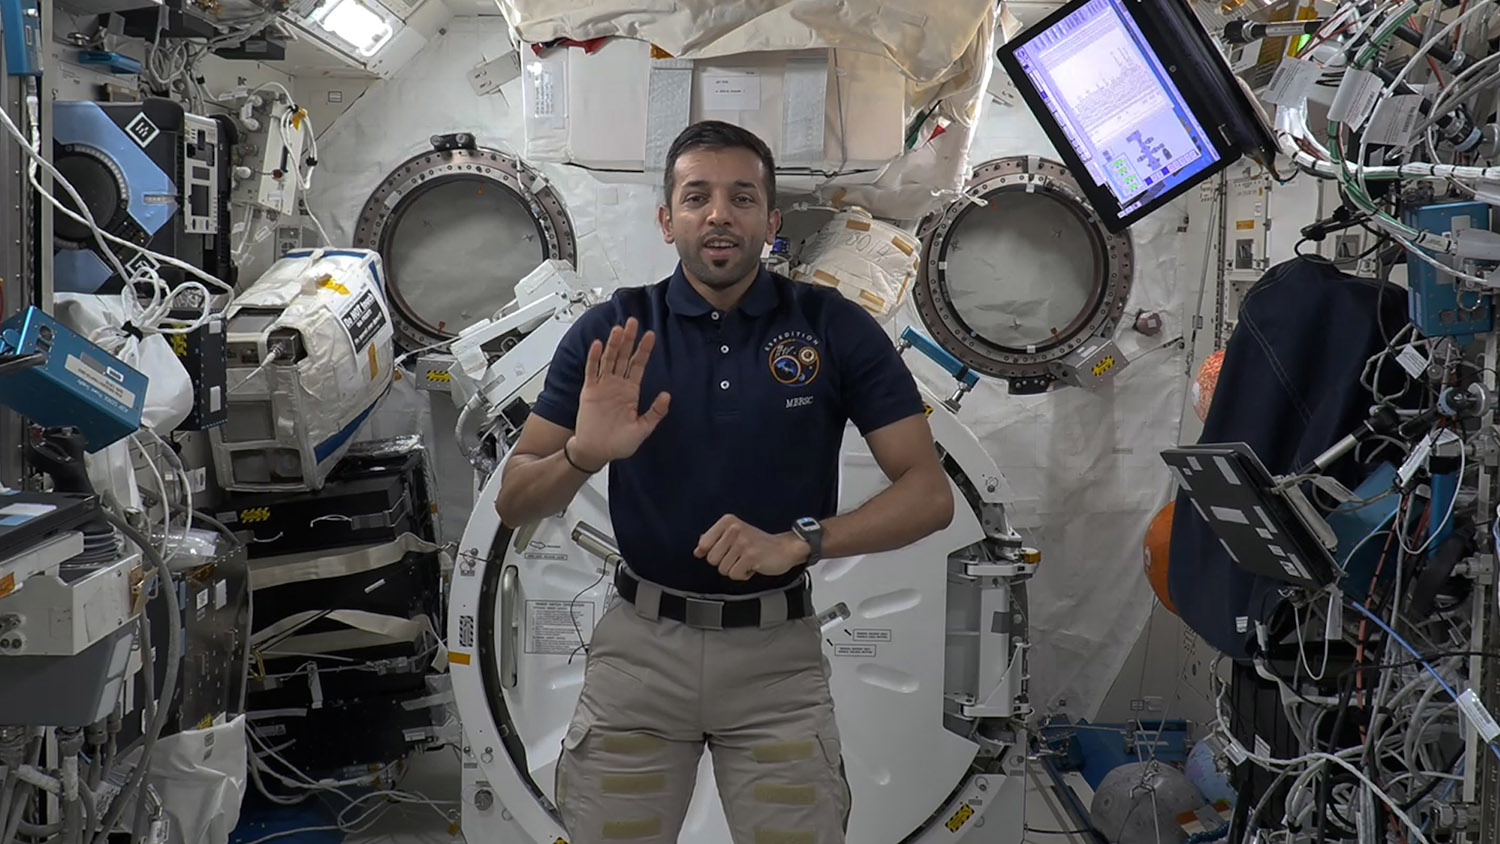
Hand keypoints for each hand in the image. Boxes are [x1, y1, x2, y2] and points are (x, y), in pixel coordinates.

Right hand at [572, 317, 670, 467]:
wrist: (596, 451)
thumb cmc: (618, 443)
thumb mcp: (642, 429)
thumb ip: (655, 413)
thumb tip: (667, 396)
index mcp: (630, 392)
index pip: (638, 365)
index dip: (644, 350)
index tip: (651, 335)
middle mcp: (617, 385)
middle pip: (624, 357)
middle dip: (629, 339)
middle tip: (633, 322)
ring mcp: (602, 386)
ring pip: (609, 360)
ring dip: (613, 344)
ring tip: (618, 329)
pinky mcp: (589, 391)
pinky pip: (592, 371)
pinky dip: (594, 357)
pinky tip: (598, 345)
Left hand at [694, 515, 810, 580]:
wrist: (785, 549)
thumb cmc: (758, 544)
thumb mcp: (734, 535)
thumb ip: (714, 541)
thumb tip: (697, 551)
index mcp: (728, 521)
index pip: (703, 544)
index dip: (712, 553)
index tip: (726, 551)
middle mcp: (734, 529)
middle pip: (712, 559)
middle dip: (725, 563)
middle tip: (739, 556)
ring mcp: (742, 542)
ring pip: (723, 569)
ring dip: (735, 569)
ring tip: (747, 560)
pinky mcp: (751, 556)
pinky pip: (735, 575)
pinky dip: (743, 575)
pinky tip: (753, 566)